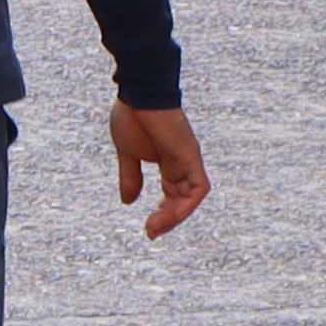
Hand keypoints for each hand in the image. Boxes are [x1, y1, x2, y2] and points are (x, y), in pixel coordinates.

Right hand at [106, 101, 209, 238]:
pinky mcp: (191, 157)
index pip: (173, 195)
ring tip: (154, 227)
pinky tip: (168, 214)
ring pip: (191, 198)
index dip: (163, 213)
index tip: (148, 227)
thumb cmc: (132, 115)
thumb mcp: (127, 153)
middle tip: (150, 232)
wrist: (139, 92)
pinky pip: (198, 188)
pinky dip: (186, 205)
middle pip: (182, 200)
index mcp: (169, 163)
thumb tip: (128, 201)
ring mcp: (189, 160)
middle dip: (167, 219)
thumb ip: (130, 177)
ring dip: (175, 216)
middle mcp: (182, 164)